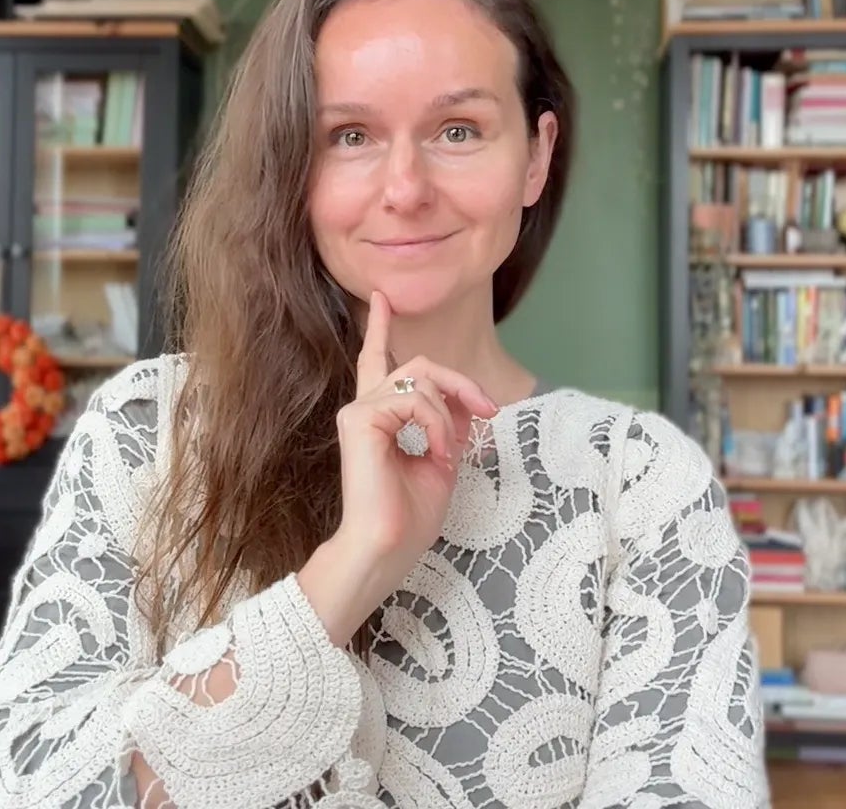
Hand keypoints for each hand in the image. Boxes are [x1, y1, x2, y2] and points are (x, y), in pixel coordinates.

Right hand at [296, 291, 497, 645]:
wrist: (385, 549)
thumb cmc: (408, 519)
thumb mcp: (442, 462)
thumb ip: (450, 426)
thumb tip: (467, 401)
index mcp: (378, 419)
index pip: (378, 363)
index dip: (381, 329)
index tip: (382, 297)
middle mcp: (363, 408)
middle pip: (418, 366)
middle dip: (460, 382)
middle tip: (487, 411)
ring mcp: (358, 411)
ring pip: (421, 380)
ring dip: (448, 416)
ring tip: (448, 454)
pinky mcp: (359, 419)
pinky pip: (415, 401)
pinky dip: (436, 426)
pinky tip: (434, 454)